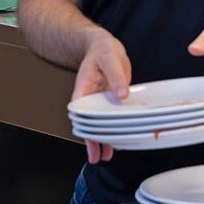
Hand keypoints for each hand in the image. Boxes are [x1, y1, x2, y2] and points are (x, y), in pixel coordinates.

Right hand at [72, 30, 131, 164]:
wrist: (104, 47)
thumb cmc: (102, 51)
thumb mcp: (110, 60)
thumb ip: (116, 78)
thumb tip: (122, 94)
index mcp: (83, 90)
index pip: (81, 114)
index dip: (85, 128)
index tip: (89, 140)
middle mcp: (89, 99)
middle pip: (88, 124)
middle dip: (91, 141)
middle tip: (96, 156)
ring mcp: (99, 101)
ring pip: (98, 124)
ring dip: (102, 139)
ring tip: (104, 156)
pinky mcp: (110, 100)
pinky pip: (110, 117)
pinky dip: (112, 128)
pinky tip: (115, 140)